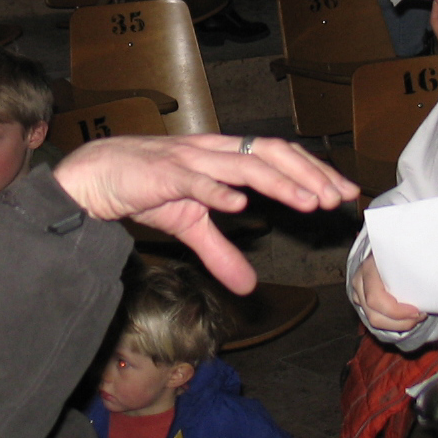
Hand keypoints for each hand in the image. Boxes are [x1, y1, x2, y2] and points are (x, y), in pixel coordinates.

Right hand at [53, 135, 358, 294]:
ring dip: (280, 182)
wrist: (94, 175)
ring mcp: (189, 159)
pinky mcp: (162, 173)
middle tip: (338, 198)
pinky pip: (194, 179)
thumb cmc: (144, 189)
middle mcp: (214, 151)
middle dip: (310, 174)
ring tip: (309, 202)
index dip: (313, 172)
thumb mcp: (189, 226)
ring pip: (243, 164)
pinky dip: (218, 189)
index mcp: (224, 156)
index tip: (343, 194)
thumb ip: (220, 253)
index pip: (279, 157)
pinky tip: (239, 203)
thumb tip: (249, 286)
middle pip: (272, 153)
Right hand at [354, 253, 425, 331]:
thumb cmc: (402, 250)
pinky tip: (407, 316)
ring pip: (375, 321)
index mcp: (369, 267)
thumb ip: (417, 262)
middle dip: (401, 322)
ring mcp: (358, 294)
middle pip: (375, 316)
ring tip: (417, 315)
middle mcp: (359, 282)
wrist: (387, 248)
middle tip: (421, 315)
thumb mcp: (407, 252)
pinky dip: (394, 323)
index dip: (396, 311)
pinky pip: (377, 320)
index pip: (376, 299)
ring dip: (399, 324)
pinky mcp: (362, 302)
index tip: (418, 311)